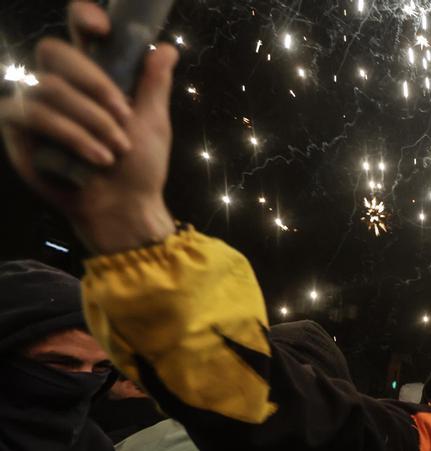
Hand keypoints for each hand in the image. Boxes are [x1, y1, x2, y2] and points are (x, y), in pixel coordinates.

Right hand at [0, 1, 176, 253]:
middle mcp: (61, 84)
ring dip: (91, 120)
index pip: (79, 31)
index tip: (103, 29)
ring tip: (116, 150)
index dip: (84, 18)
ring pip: (50, 87)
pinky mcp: (19, 127)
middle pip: (56, 51)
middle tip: (124, 115)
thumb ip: (153, 84)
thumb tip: (166, 48)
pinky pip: (34, 114)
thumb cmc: (140, 168)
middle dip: (94, 82)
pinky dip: (71, 135)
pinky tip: (96, 157)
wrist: (124, 208)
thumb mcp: (154, 123)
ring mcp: (36, 103)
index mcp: (95, 75)